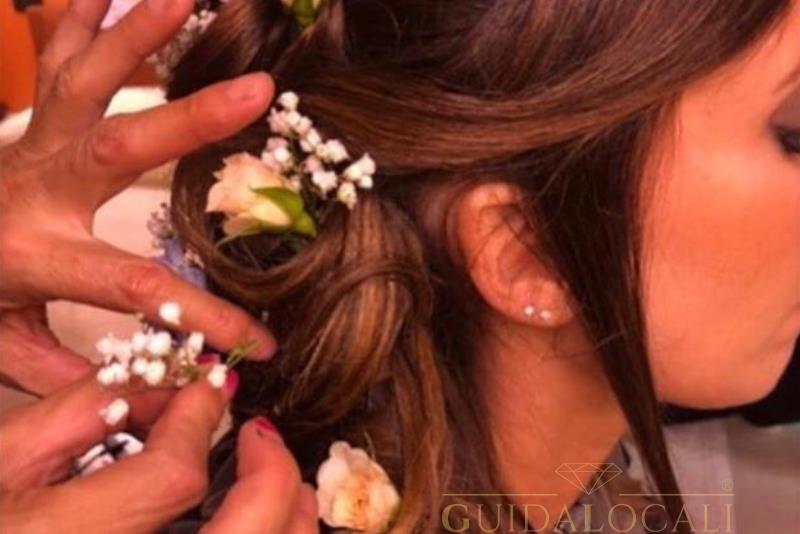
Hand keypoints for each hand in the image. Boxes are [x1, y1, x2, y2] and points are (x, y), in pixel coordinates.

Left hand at [0, 0, 276, 395]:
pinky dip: (86, 16)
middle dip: (193, 119)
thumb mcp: (8, 352)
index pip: (138, 289)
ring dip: (137, 35)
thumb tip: (160, 391)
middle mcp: (37, 186)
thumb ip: (79, 374)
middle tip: (259, 91)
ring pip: (85, 78)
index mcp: (34, 254)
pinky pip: (58, 57)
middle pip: (121, 146)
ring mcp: (34, 143)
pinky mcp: (33, 122)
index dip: (206, 315)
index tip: (263, 339)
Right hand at [0, 374, 318, 533]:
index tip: (211, 387)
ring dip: (284, 509)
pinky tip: (249, 515)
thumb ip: (83, 410)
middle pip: (251, 533)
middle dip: (274, 473)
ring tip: (262, 472)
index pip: (176, 476)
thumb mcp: (2, 456)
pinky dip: (266, 533)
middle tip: (258, 435)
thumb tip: (166, 381)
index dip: (200, 420)